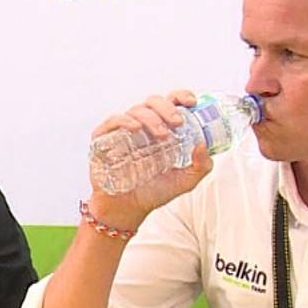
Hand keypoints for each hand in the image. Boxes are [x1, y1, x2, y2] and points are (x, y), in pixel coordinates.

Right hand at [88, 89, 212, 229]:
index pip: (170, 103)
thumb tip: (203, 145)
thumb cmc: (153, 193)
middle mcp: (142, 128)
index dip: (180, 96)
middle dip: (167, 108)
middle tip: (177, 123)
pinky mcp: (104, 140)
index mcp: (161, 130)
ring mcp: (123, 133)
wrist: (128, 210)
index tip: (191, 102)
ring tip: (161, 136)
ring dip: (151, 118)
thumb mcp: (185, 181)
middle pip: (153, 102)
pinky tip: (136, 129)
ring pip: (136, 110)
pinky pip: (113, 121)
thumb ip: (201, 166)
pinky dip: (125, 121)